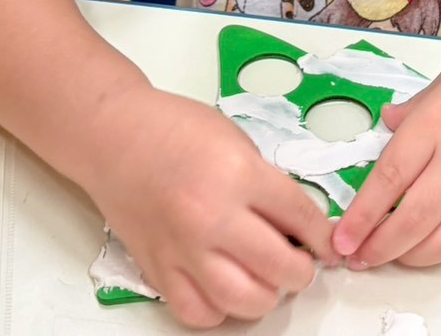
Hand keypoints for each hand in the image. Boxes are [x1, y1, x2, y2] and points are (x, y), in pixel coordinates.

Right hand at [81, 85, 334, 328]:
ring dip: (266, 295)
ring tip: (267, 278)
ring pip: (243, 300)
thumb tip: (298, 224)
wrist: (113, 134)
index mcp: (238, 174)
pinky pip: (197, 312)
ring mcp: (182, 247)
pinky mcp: (157, 267)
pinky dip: (219, 309)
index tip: (327, 242)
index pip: (301, 217)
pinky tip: (227, 288)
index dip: (323, 235)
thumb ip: (267, 183)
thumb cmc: (171, 129)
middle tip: (301, 262)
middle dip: (302, 270)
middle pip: (280, 267)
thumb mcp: (236, 140)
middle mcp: (211, 216)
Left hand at [331, 27, 440, 268]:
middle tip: (355, 257)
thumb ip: (415, 110)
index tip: (341, 237)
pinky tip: (427, 241)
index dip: (361, 215)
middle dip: (378, 246)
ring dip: (410, 256)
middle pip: (413, 219)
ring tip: (387, 256)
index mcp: (439, 122)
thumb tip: (386, 124)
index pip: (389, 179)